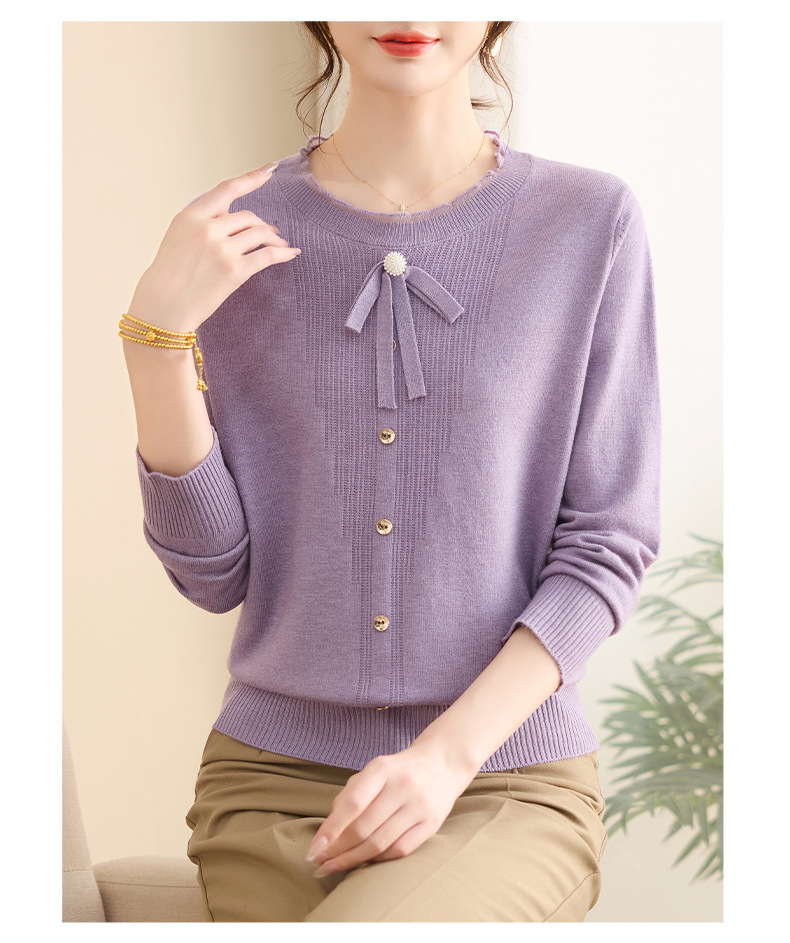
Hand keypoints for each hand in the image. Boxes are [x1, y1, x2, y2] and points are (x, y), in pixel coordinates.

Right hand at [126, 163, 299, 332]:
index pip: (226, 189)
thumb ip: (202, 222)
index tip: (269, 170)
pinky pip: (267, 256)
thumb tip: (232, 216)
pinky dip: (283, 253)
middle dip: (262, 224)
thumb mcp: (178, 237)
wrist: (162, 308)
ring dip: (274, 238)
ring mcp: (222, 249)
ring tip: (280, 244)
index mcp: (191, 216)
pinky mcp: (234, 272)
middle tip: (271, 233)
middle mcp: (207, 229)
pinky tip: (291, 253)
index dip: (251, 178)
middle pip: (248, 216)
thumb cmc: (169, 276)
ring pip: (260, 233)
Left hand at [305, 744, 475, 878]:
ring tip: (333, 867)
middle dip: (337, 850)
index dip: (331, 829)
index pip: (353, 803)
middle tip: (319, 863)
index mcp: (382, 769)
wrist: (443, 763)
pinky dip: (378, 860)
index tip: (314, 849)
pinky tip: (363, 862)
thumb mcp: (374, 770)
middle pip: (364, 828)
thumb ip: (351, 794)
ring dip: (352, 860)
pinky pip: (399, 850)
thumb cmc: (398, 770)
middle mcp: (402, 787)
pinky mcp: (431, 824)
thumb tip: (329, 830)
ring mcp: (419, 807)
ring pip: (380, 843)